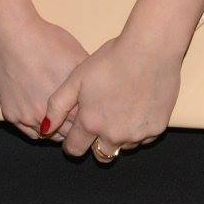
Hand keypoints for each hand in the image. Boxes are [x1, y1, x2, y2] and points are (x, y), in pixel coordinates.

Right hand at [0, 10, 88, 140]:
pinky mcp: (11, 115)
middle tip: (78, 121)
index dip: (90, 120)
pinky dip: (38, 127)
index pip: (86, 126)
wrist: (12, 35)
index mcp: (69, 104)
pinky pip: (29, 131)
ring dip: (57, 130)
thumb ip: (90, 80)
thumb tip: (101, 91)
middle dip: (75, 129)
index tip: (91, 116)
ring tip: (62, 118)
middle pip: (68, 135)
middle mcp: (48, 117)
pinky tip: (45, 116)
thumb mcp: (78, 56)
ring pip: (48, 136)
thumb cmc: (46, 41)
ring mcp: (28, 118)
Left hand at [48, 34, 181, 160]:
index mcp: (91, 123)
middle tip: (101, 118)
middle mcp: (114, 135)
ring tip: (120, 107)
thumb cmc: (112, 59)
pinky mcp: (157, 128)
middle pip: (100, 153)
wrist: (150, 49)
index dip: (73, 142)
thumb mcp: (76, 78)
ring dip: (119, 135)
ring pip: (123, 146)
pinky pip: (144, 137)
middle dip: (96, 142)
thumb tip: (45, 128)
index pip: (75, 149)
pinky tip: (138, 105)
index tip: (76, 133)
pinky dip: (138, 128)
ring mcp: (137, 134)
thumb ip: (58, 106)